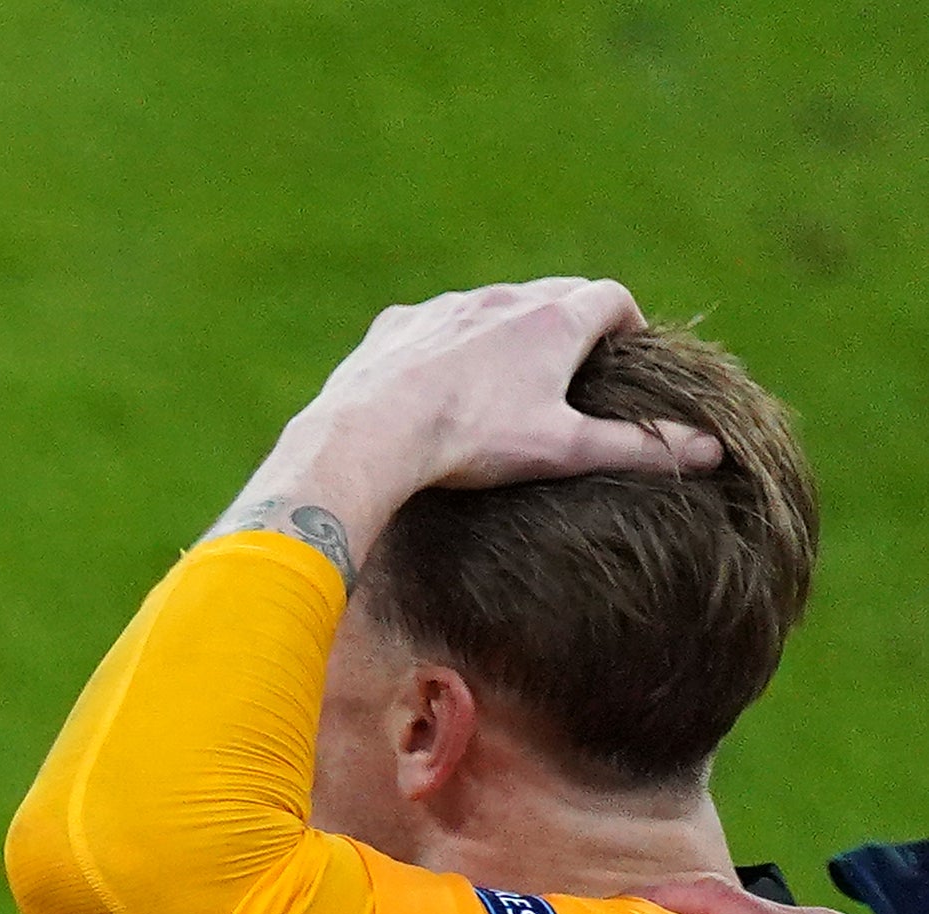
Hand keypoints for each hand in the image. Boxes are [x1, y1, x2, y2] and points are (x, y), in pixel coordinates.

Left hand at [228, 280, 722, 567]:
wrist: (369, 436)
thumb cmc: (473, 444)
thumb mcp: (563, 450)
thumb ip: (637, 448)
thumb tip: (712, 453)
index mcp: (555, 320)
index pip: (613, 300)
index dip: (626, 323)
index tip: (624, 354)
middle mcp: (503, 298)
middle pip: (555, 292)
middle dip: (572, 320)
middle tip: (574, 362)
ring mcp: (446, 307)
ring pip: (490, 305)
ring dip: (507, 328)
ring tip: (507, 371)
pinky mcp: (396, 325)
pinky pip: (431, 323)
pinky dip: (445, 341)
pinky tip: (437, 375)